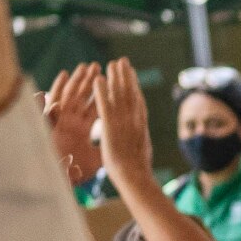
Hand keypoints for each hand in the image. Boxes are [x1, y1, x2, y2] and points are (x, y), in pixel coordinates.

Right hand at [41, 62, 102, 184]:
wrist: (57, 181)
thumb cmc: (74, 172)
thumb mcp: (94, 160)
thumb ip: (104, 148)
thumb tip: (121, 145)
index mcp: (82, 127)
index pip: (95, 106)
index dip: (103, 93)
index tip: (112, 80)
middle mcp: (71, 121)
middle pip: (81, 97)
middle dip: (89, 81)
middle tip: (98, 65)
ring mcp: (60, 123)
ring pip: (67, 97)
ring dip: (74, 82)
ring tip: (83, 68)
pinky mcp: (49, 128)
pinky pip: (50, 108)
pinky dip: (52, 95)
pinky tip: (59, 80)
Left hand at [97, 56, 156, 189]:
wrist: (135, 179)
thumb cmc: (137, 173)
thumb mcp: (141, 153)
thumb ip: (139, 142)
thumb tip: (142, 141)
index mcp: (140, 126)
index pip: (137, 101)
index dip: (134, 86)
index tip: (132, 74)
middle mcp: (134, 120)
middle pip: (129, 93)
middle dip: (125, 76)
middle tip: (122, 61)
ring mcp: (124, 123)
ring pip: (119, 95)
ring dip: (116, 78)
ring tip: (112, 63)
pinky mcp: (110, 128)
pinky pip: (104, 106)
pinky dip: (101, 92)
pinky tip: (98, 79)